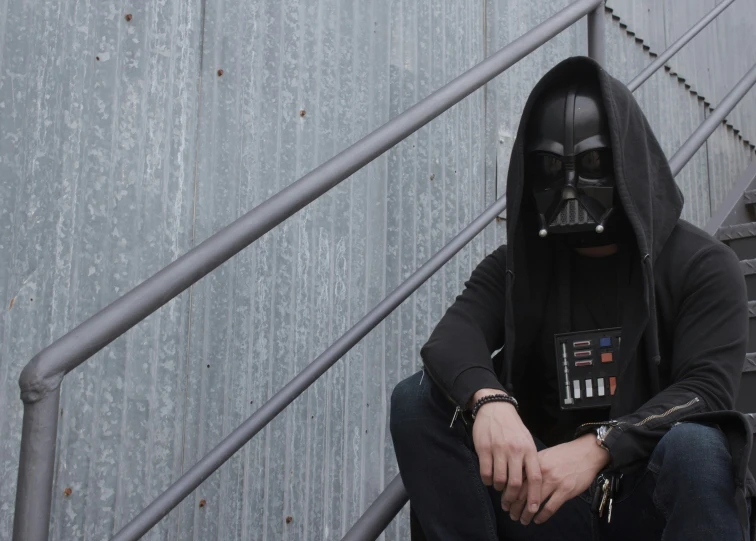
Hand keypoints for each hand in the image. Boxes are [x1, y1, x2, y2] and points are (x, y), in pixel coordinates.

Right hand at [470, 389, 541, 518]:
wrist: (495, 407)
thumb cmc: (513, 427)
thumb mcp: (526, 440)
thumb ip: (529, 459)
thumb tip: (531, 484)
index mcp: (529, 450)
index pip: (535, 477)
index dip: (535, 496)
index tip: (533, 509)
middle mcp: (515, 450)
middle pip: (516, 483)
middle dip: (512, 497)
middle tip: (509, 502)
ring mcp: (499, 449)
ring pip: (499, 479)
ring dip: (498, 488)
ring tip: (498, 487)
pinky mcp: (484, 448)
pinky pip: (486, 472)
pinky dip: (487, 480)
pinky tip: (488, 479)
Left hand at [509, 433, 609, 525]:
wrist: (586, 452)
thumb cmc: (564, 454)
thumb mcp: (544, 455)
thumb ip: (531, 466)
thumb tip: (517, 478)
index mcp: (534, 463)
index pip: (515, 481)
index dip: (508, 494)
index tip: (505, 502)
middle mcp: (541, 473)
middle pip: (522, 493)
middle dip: (514, 506)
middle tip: (510, 514)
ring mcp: (554, 482)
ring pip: (534, 502)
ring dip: (526, 514)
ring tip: (522, 520)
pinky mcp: (566, 491)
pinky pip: (550, 507)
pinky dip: (542, 516)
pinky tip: (537, 520)